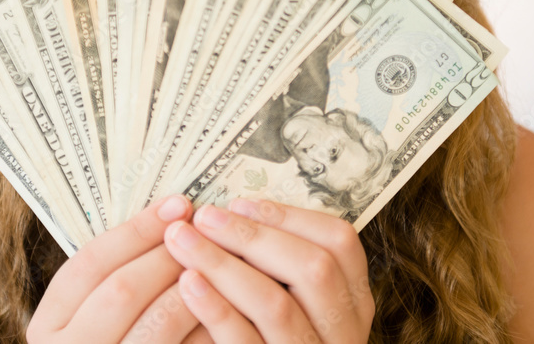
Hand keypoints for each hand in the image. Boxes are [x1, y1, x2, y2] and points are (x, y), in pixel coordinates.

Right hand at [26, 195, 212, 342]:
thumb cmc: (115, 342)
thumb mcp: (97, 314)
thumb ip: (120, 276)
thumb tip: (176, 214)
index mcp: (47, 326)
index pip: (90, 262)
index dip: (138, 228)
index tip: (179, 203)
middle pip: (123, 288)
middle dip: (170, 252)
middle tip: (208, 228)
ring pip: (160, 323)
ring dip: (198, 286)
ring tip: (225, 261)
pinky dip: (212, 326)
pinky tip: (235, 304)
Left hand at [164, 199, 373, 342]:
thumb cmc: (259, 338)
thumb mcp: (288, 304)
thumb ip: (277, 268)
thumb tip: (231, 211)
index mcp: (352, 305)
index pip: (340, 243)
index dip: (288, 216)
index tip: (239, 203)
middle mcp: (343, 335)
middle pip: (314, 268)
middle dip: (252, 235)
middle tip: (203, 216)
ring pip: (278, 305)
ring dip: (224, 264)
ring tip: (181, 240)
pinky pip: (245, 343)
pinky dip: (216, 309)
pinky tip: (187, 284)